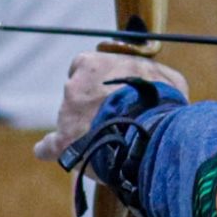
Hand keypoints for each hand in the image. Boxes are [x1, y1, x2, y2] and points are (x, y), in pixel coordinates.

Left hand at [34, 52, 189, 160]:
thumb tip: (160, 84)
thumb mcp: (168, 80)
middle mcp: (74, 86)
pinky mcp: (64, 142)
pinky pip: (49, 146)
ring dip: (84, 128)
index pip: (85, 66)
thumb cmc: (159, 102)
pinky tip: (48, 151)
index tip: (111, 91)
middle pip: (78, 94)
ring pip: (69, 120)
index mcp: (93, 65)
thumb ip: (155, 78)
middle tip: (116, 119)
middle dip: (92, 105)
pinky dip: (48, 149)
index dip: (98, 80)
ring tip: (106, 142)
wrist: (149, 130)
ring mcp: (66, 114)